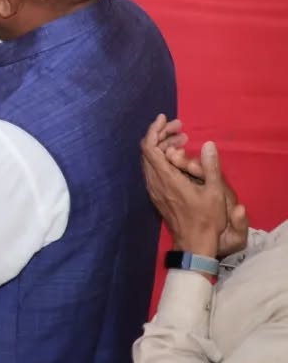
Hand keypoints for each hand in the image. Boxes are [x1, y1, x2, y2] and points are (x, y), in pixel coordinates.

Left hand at [140, 115, 235, 256]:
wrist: (194, 243)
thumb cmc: (206, 219)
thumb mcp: (214, 192)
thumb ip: (210, 166)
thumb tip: (208, 144)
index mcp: (166, 178)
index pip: (149, 147)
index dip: (154, 129)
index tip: (165, 118)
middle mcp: (154, 182)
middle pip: (148, 150)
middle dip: (161, 134)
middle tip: (180, 128)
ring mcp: (153, 189)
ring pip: (149, 160)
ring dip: (162, 146)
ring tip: (182, 140)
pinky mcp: (156, 195)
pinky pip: (152, 169)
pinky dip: (162, 158)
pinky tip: (177, 157)